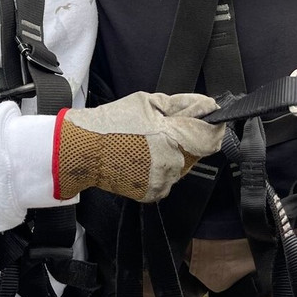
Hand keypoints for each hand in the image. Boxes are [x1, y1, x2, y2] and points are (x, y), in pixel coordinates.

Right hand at [54, 92, 223, 202]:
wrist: (83, 150)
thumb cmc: (111, 123)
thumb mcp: (147, 101)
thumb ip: (181, 104)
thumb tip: (206, 106)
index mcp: (171, 138)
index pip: (211, 138)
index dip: (213, 126)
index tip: (211, 120)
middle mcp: (171, 165)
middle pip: (197, 152)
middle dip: (187, 138)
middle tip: (164, 127)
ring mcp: (162, 182)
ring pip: (182, 165)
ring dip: (174, 153)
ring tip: (149, 143)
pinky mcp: (152, 194)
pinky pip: (167, 178)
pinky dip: (161, 167)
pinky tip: (142, 157)